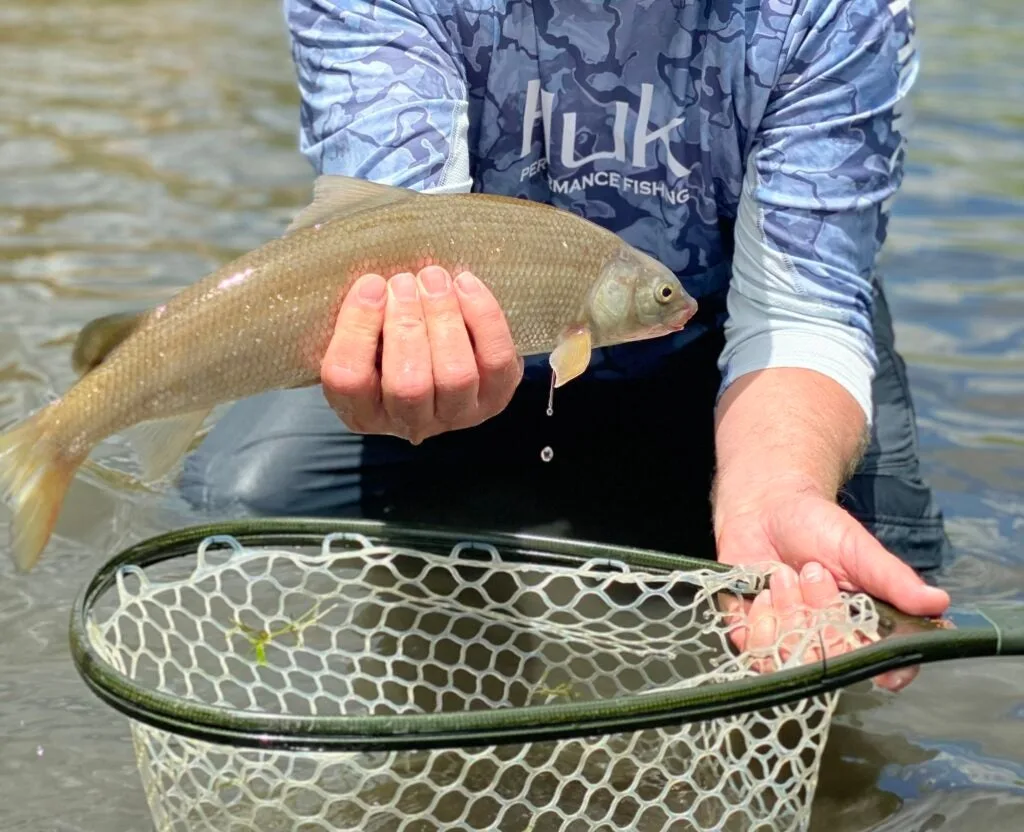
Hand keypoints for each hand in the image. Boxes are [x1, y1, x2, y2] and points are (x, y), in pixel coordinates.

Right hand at [321, 266, 523, 442]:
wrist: (441, 355)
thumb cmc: (390, 339)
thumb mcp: (365, 335)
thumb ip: (363, 319)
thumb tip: (373, 283)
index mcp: (362, 412)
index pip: (349, 380)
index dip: (358, 329)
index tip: (371, 285)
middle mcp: (408, 423)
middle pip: (408, 384)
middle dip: (406, 323)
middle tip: (404, 281)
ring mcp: (456, 415)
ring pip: (455, 376)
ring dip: (443, 318)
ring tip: (434, 279)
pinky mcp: (495, 398)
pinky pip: (495, 360)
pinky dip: (483, 317)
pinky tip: (465, 285)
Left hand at [715, 481, 950, 691]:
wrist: (764, 510)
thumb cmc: (817, 527)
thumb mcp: (857, 547)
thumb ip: (891, 578)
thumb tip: (938, 602)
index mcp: (868, 625)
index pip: (890, 663)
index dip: (891, 670)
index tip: (887, 671)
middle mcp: (832, 642)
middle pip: (836, 661)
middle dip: (823, 613)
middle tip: (813, 572)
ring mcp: (792, 645)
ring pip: (794, 658)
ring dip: (789, 613)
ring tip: (783, 575)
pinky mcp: (755, 640)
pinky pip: (756, 651)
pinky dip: (758, 621)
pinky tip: (761, 591)